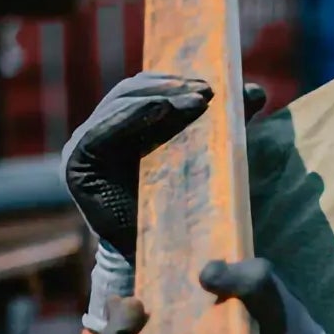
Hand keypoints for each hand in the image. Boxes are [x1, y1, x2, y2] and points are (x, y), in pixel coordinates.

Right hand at [62, 74, 266, 257]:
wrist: (164, 254)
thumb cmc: (187, 204)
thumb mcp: (206, 153)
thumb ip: (225, 123)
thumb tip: (257, 90)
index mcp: (121, 125)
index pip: (144, 89)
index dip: (175, 80)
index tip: (213, 85)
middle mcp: (97, 132)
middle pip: (131, 92)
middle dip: (171, 86)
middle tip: (207, 91)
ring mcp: (81, 147)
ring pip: (119, 105)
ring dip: (160, 97)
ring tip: (197, 101)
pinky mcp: (75, 165)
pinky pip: (102, 131)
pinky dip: (133, 115)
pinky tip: (162, 109)